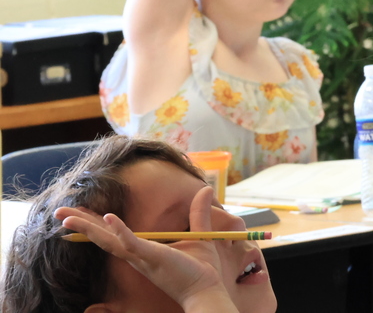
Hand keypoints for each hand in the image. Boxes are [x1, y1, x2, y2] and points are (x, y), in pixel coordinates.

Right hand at [55, 186, 236, 311]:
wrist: (207, 290)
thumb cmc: (201, 268)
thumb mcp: (199, 234)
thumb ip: (198, 213)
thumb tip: (207, 189)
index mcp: (143, 249)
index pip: (113, 233)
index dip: (95, 222)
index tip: (78, 211)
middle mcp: (136, 254)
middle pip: (103, 237)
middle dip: (81, 224)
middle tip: (58, 212)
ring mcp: (142, 257)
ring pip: (109, 240)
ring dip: (89, 227)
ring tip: (67, 217)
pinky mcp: (152, 258)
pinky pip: (132, 243)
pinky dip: (120, 230)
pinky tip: (110, 217)